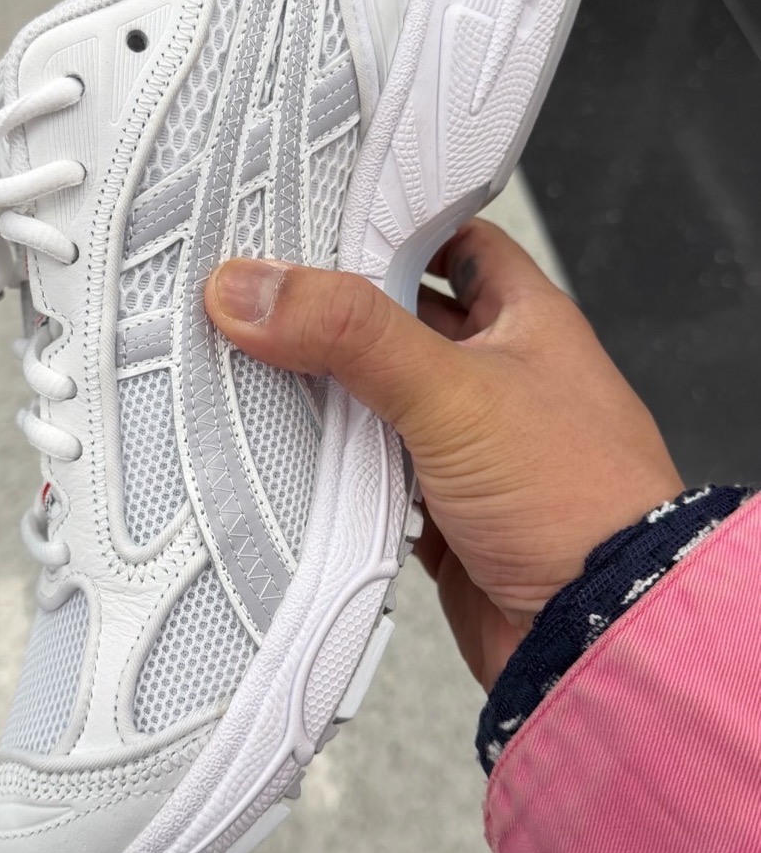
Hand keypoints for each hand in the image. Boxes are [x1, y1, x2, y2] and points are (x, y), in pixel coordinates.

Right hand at [204, 220, 682, 689]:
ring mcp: (470, 442)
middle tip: (268, 294)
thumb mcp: (454, 390)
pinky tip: (290, 451)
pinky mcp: (443, 505)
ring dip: (330, 391)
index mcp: (525, 319)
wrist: (596, 634)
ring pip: (382, 396)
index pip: (455, 241)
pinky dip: (336, 463)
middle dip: (341, 311)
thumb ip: (351, 333)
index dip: (394, 226)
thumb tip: (255, 288)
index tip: (322, 218)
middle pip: (403, 319)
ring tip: (258, 362)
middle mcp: (499, 374)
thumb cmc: (577, 499)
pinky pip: (374, 468)